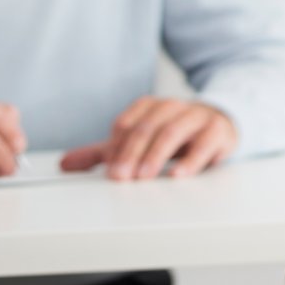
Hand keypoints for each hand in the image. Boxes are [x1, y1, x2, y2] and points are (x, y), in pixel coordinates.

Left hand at [60, 96, 237, 179]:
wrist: (219, 122)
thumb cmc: (174, 135)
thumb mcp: (139, 142)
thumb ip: (104, 153)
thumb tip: (65, 164)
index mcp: (149, 107)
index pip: (126, 124)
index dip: (116, 147)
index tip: (109, 169)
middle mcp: (172, 107)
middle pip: (147, 127)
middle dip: (132, 153)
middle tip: (121, 177)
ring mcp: (196, 117)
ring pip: (173, 131)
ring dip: (157, 154)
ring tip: (145, 176)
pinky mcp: (217, 131)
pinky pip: (205, 142)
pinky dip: (192, 159)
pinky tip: (179, 175)